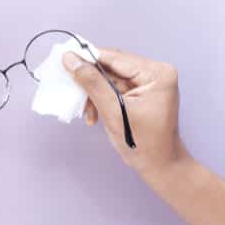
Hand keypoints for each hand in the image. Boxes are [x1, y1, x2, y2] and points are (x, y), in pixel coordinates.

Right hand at [63, 48, 186, 175]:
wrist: (160, 167)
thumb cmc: (143, 144)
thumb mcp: (113, 112)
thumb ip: (92, 83)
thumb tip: (71, 59)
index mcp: (156, 73)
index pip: (115, 58)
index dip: (88, 58)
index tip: (65, 58)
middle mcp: (155, 72)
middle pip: (112, 67)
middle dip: (91, 82)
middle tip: (73, 93)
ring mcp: (148, 82)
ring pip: (109, 78)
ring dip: (94, 94)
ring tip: (87, 113)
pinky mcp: (141, 91)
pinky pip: (114, 87)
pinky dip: (101, 99)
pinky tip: (94, 114)